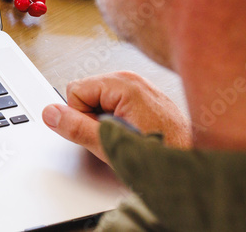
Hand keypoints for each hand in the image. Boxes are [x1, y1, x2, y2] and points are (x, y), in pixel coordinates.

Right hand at [42, 71, 191, 163]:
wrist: (194, 166)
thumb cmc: (163, 154)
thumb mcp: (111, 145)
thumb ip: (77, 128)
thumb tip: (51, 114)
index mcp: (123, 84)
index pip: (75, 91)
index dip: (81, 117)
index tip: (100, 132)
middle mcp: (132, 80)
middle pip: (86, 93)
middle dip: (92, 118)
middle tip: (114, 136)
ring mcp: (140, 88)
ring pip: (100, 100)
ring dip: (105, 121)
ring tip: (126, 136)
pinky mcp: (145, 98)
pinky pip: (116, 104)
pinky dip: (118, 120)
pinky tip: (134, 133)